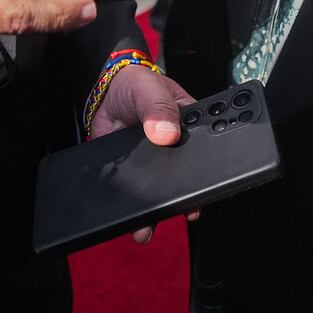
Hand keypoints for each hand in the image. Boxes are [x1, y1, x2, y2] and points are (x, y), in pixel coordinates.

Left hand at [89, 63, 198, 242]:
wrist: (106, 93)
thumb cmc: (136, 84)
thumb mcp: (150, 89)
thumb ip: (158, 108)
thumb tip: (166, 132)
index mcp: (188, 128)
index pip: (204, 153)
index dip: (207, 174)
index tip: (202, 191)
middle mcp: (174, 150)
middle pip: (183, 179)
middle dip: (182, 201)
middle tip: (182, 213)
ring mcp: (153, 163)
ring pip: (159, 192)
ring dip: (155, 212)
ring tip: (146, 228)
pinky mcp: (133, 172)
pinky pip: (135, 192)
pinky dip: (130, 208)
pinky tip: (126, 217)